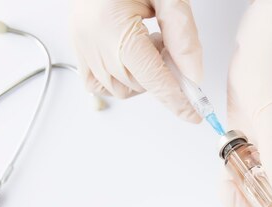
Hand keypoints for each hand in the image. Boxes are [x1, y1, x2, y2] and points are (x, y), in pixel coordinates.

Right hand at [70, 0, 202, 121]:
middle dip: (163, 74)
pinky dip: (120, 81)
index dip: (177, 100)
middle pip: (140, 84)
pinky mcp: (78, 49)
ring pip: (122, 89)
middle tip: (169, 45)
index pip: (154, 78)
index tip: (193, 115)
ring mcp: (82, 47)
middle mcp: (93, 41)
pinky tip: (131, 58)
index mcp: (114, 26)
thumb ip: (183, 35)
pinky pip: (99, 85)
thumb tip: (193, 76)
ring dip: (144, 77)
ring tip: (148, 42)